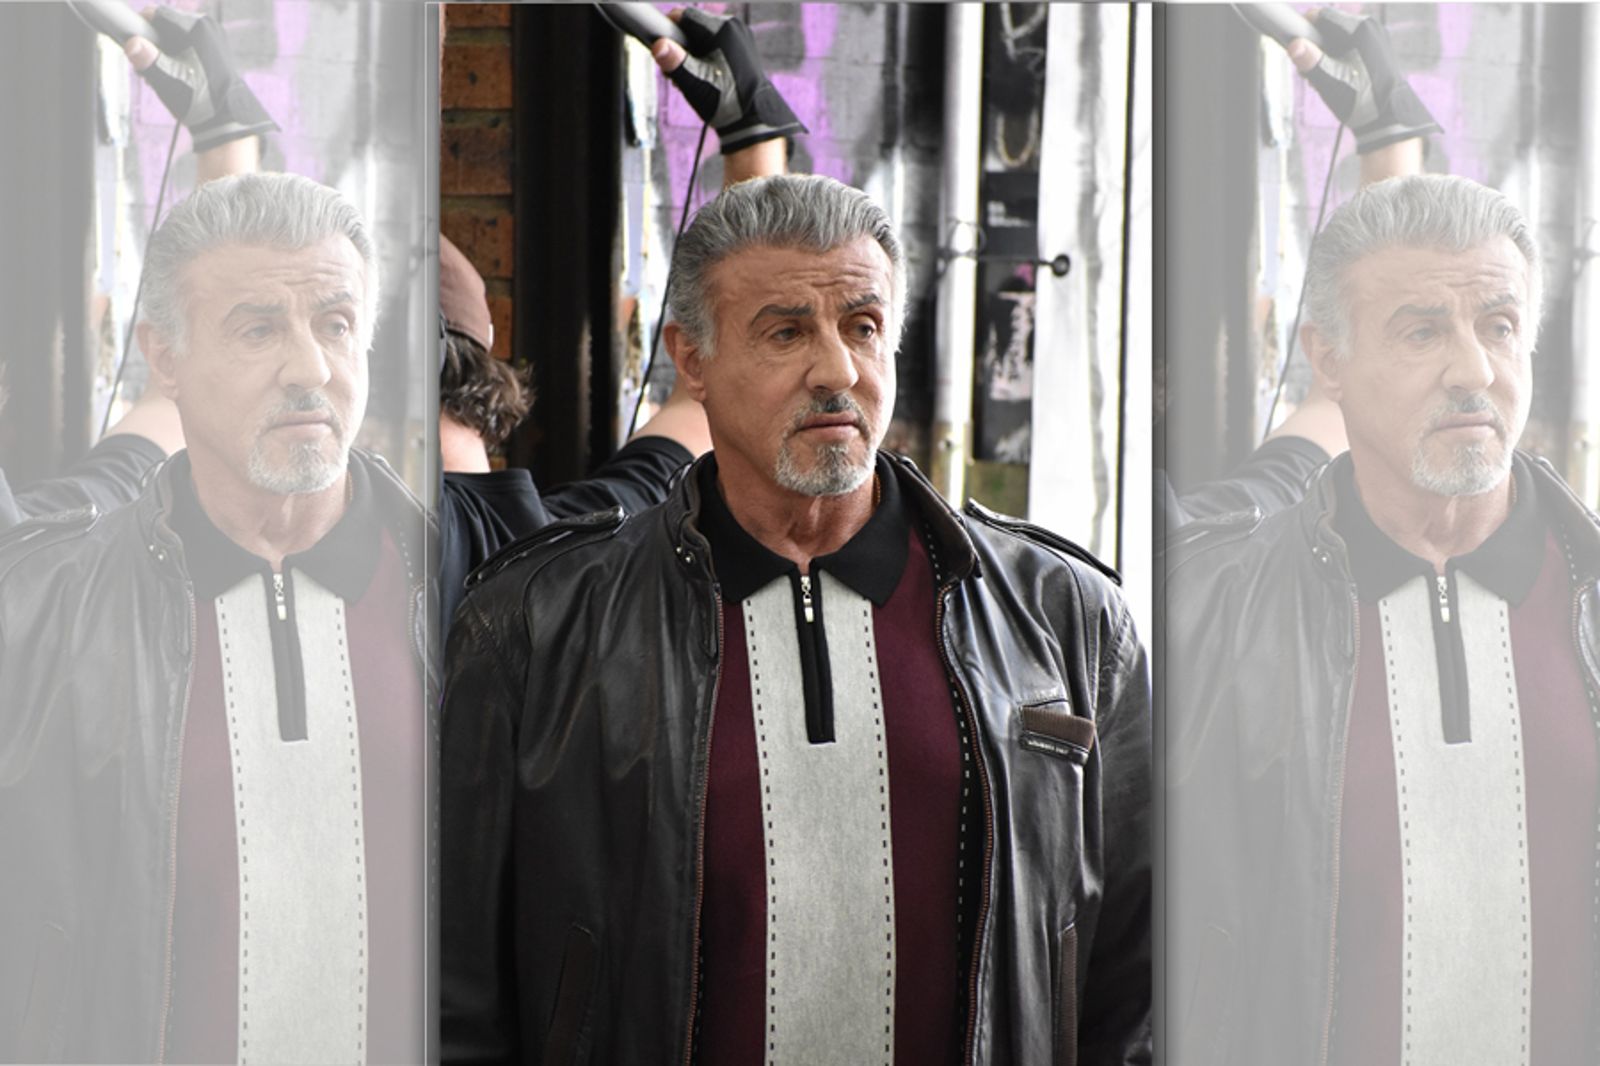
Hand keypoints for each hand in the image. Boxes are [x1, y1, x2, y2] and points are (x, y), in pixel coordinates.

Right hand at [123, 5, 278, 152]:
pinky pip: (187, 42)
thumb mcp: (169, 81)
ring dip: (163, 50)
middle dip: (153, 43)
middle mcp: (208, 25)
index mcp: (198, 27)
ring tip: (162, 75)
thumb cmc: (200, 101)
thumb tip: (132, 43)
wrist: (226, 118)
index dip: (141, 28)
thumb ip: (150, 60)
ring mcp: (213, 35)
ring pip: (174, 33)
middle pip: (165, 23)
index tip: (137, 49)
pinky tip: (174, 73)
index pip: (157, 13)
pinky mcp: (214, 46)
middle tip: (149, 68)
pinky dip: (176, 54)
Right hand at [648, 8, 805, 155]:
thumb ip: (676, 62)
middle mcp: (734, 27)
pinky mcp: (741, 47)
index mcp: (723, 29)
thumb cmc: (728, 103)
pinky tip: (704, 75)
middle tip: (679, 72)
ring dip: (692, 53)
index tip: (665, 51)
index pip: (684, 15)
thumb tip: (659, 45)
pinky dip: (706, 55)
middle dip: (681, 46)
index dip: (669, 32)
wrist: (752, 119)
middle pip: (693, 26)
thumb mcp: (696, 83)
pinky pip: (716, 43)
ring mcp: (740, 36)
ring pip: (703, 35)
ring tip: (693, 77)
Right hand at [1286, 9, 1440, 154]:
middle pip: (1329, 26)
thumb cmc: (1362, 101)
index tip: (1298, 48)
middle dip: (1316, 46)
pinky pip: (1350, 44)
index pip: (1323, 14)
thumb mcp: (1331, 82)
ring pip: (1338, 36)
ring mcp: (1375, 36)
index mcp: (1360, 29)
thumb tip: (1294, 45)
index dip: (1305, 29)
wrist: (1388, 117)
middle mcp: (1370, 27)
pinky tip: (1337, 76)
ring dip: (1326, 53)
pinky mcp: (1376, 47)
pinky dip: (1338, 56)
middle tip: (1312, 71)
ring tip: (1325, 77)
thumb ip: (1312, 61)